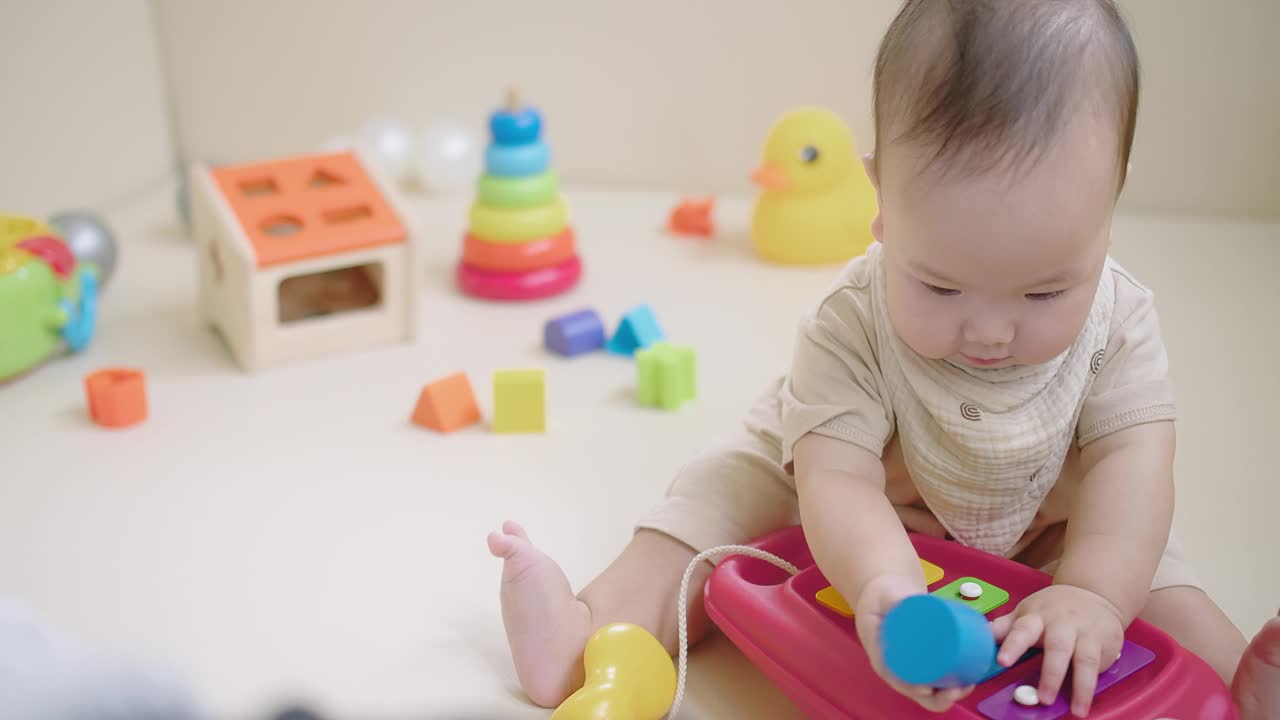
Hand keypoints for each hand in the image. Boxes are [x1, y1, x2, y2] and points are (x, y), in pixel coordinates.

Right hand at [855, 574, 975, 711]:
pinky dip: (950, 687)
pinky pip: (934, 682)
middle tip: (959, 686)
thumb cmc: (880, 597)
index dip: (911, 687)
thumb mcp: (883, 596)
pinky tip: (966, 683)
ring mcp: (910, 665)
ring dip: (948, 694)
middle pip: (916, 691)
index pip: (895, 678)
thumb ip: (893, 598)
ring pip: (928, 691)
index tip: (928, 688)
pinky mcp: (922, 660)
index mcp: (882, 655)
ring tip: (968, 684)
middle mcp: (896, 667)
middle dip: (939, 697)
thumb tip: (904, 601)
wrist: (883, 594)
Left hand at [990, 584, 1124, 716]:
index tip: (1003, 660)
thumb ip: (1005, 628)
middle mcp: (1061, 623)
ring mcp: (1083, 632)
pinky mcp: (1102, 642)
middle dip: (1050, 672)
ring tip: (1074, 708)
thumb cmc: (1053, 608)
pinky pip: (1098, 665)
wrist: (1093, 593)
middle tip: (1043, 697)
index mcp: (1036, 617)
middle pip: (1056, 646)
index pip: (1021, 629)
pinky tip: (1084, 703)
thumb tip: (979, 637)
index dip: (1012, 644)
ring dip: (1078, 685)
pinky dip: (1090, 687)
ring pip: (1082, 658)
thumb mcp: (1026, 613)